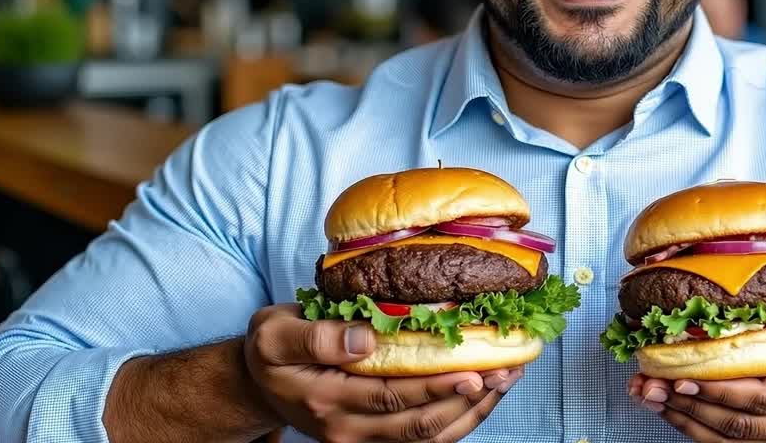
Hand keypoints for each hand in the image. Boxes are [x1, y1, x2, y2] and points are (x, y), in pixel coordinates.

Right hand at [244, 304, 520, 442]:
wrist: (259, 384)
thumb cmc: (271, 350)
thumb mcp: (274, 333)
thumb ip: (317, 337)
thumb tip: (365, 340)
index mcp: (327, 401)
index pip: (392, 398)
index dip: (437, 388)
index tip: (474, 371)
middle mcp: (348, 431)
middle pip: (420, 426)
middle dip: (468, 401)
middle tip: (505, 371)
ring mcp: (363, 441)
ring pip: (429, 438)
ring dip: (473, 412)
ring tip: (506, 379)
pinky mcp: (376, 439)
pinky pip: (426, 437)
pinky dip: (460, 418)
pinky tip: (485, 393)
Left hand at [630, 295, 765, 442]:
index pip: (760, 398)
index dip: (716, 391)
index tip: (681, 376)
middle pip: (739, 427)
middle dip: (689, 408)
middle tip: (649, 387)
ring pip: (738, 442)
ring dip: (690, 423)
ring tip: (652, 400)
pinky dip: (709, 432)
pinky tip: (681, 415)